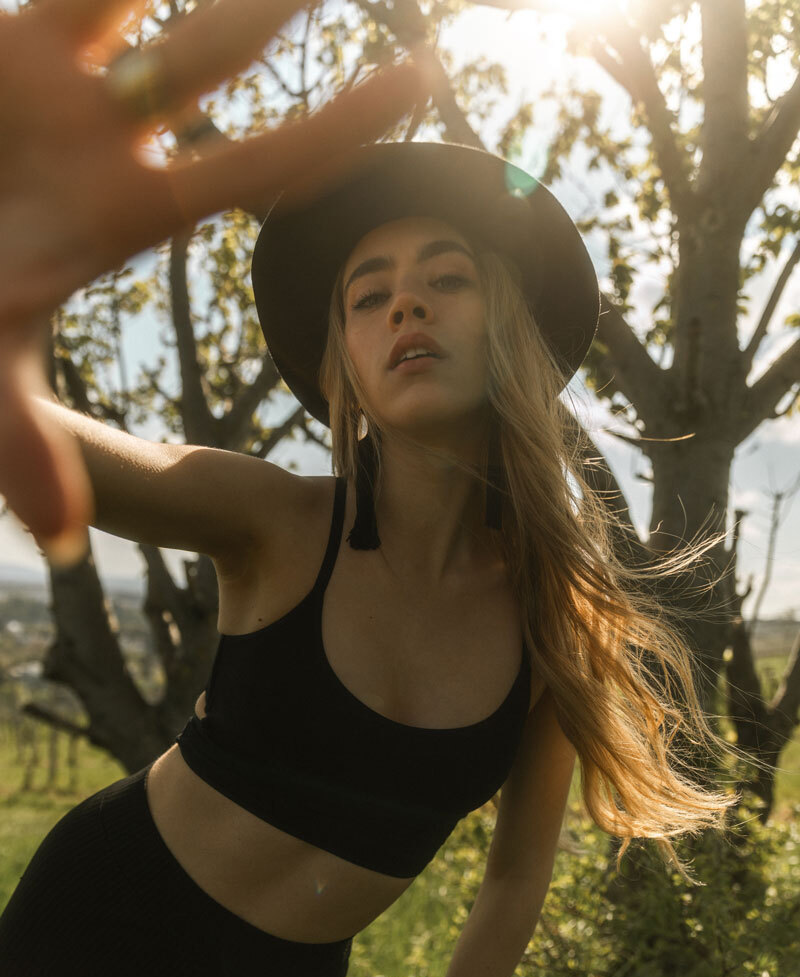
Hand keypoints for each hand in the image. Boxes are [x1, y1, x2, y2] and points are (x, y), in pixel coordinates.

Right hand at [0, 0, 429, 561]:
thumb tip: (67, 545)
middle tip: (395, 8)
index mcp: (131, 212)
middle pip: (218, 59)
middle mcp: (106, 140)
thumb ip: (24, 450)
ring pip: (158, 3)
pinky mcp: (12, 34)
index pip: (262, 167)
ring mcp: (56, 78)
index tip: (422, 82)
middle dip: (275, 9)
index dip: (340, 130)